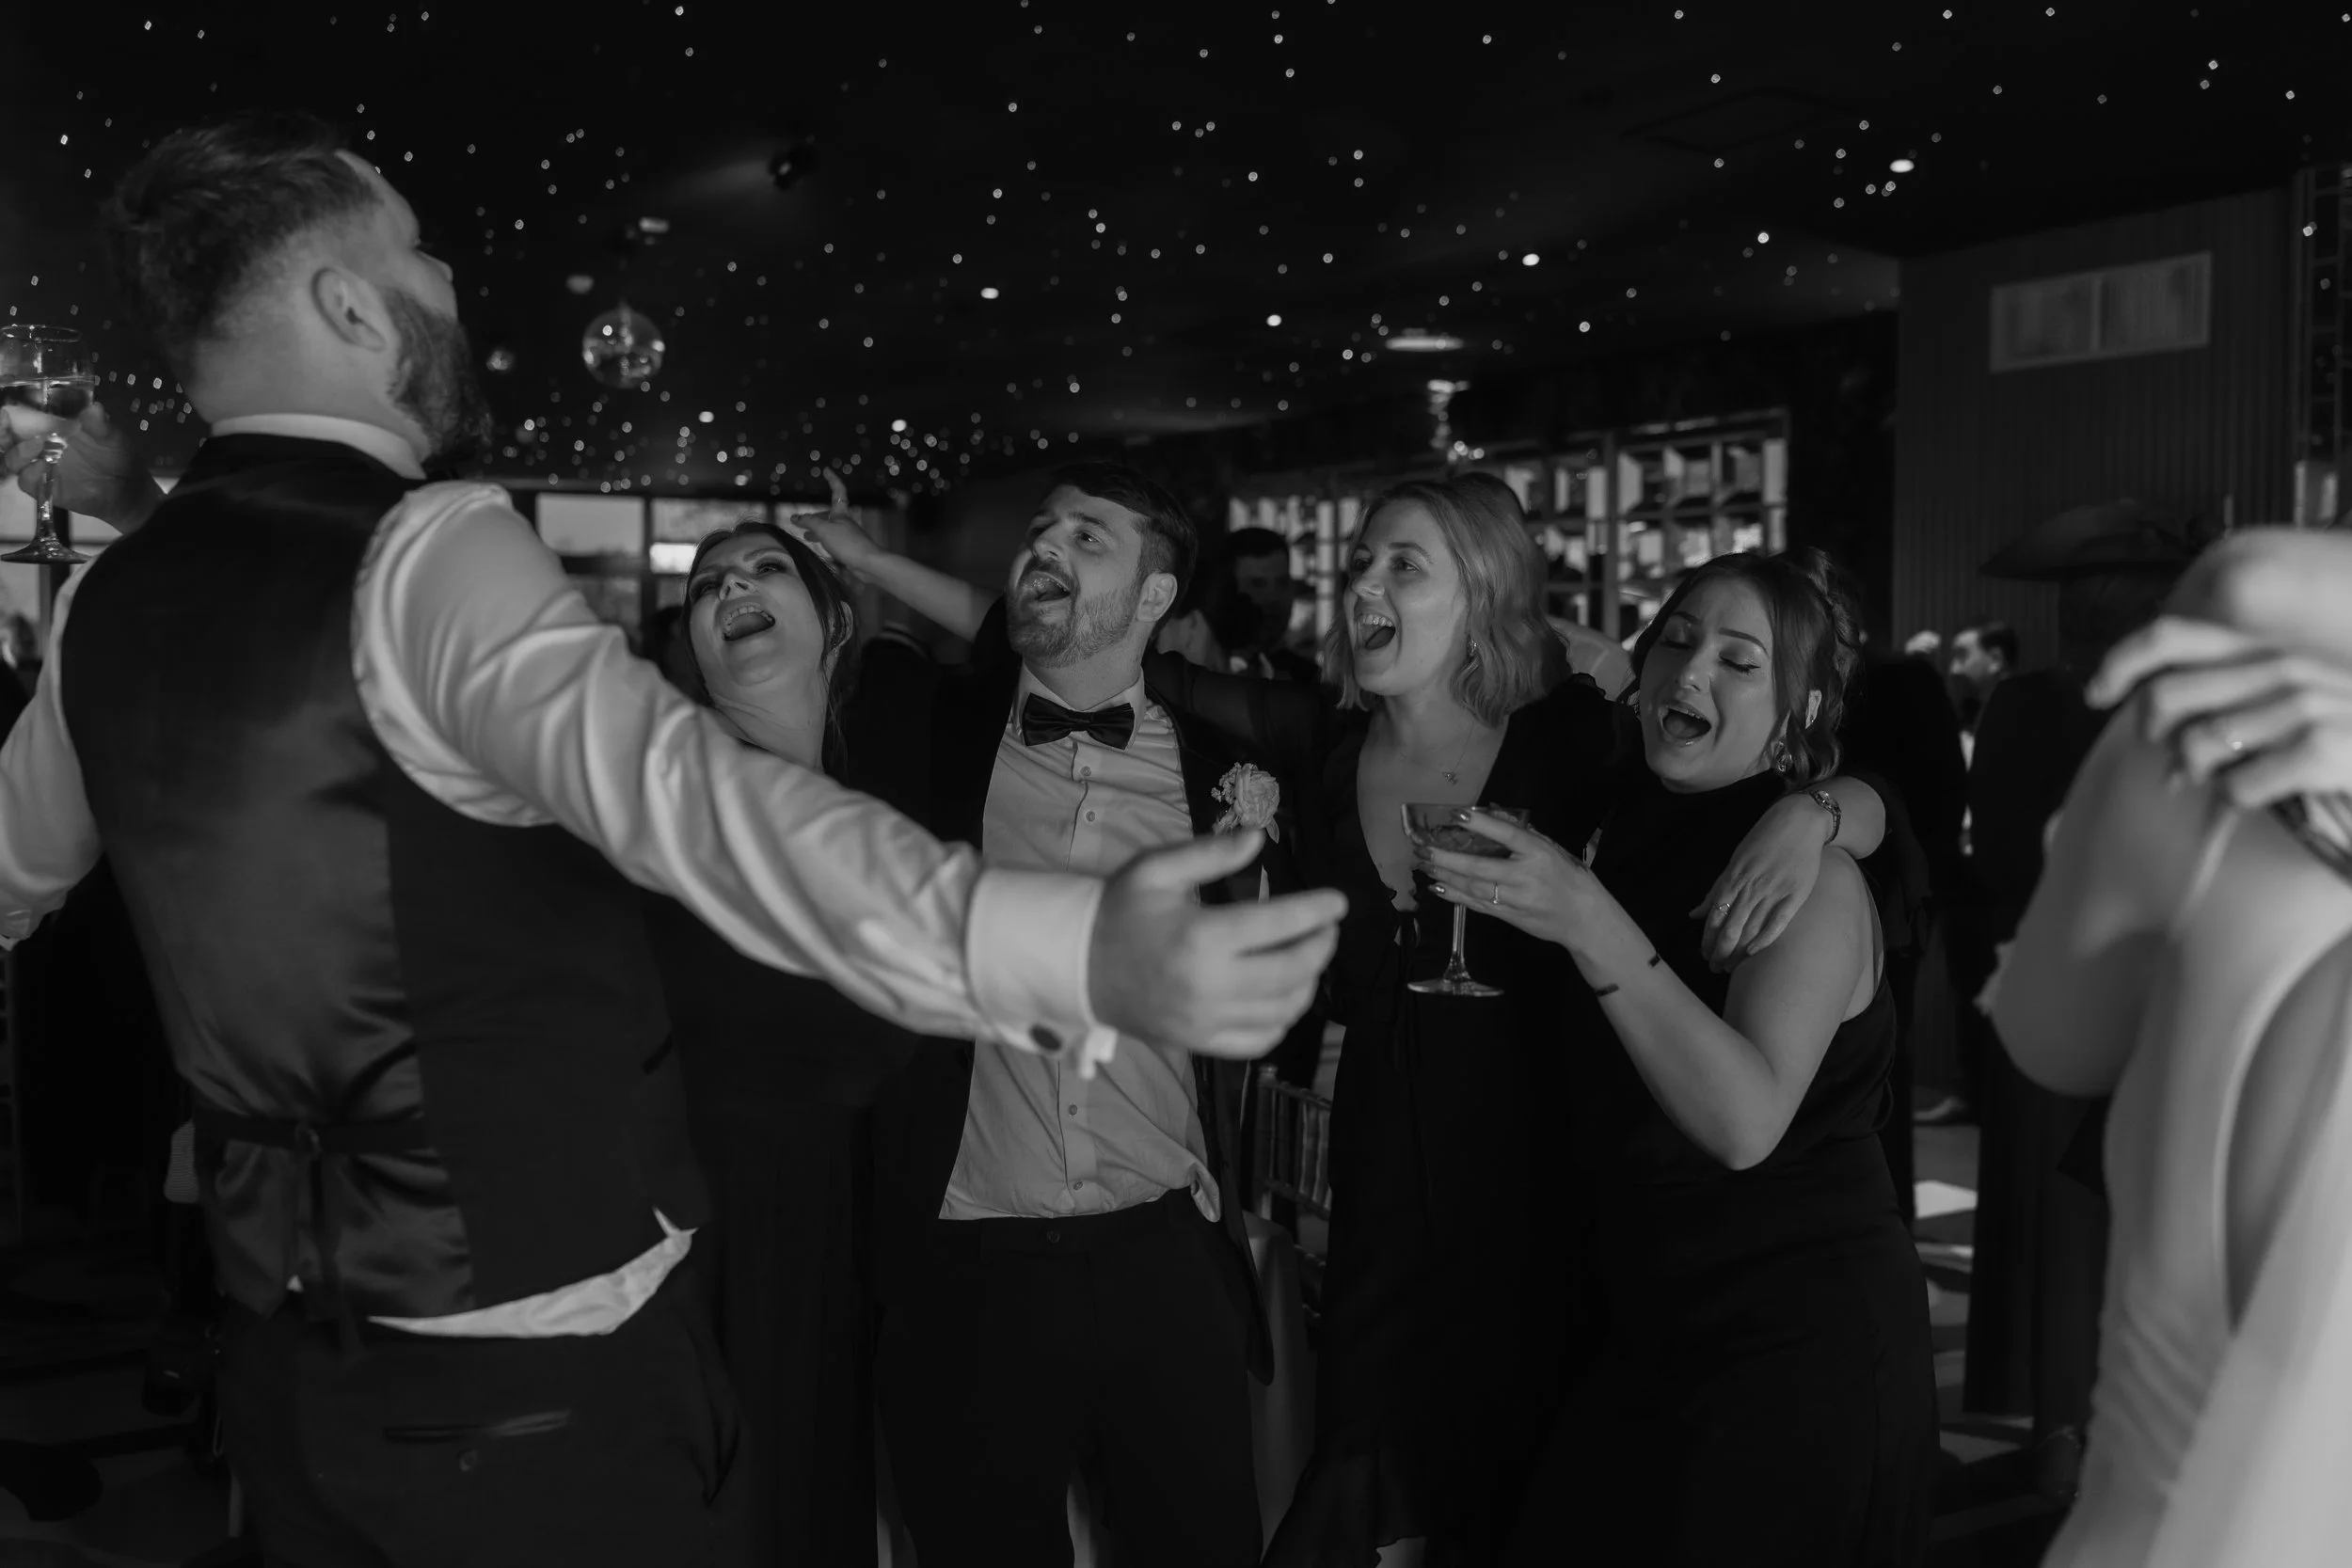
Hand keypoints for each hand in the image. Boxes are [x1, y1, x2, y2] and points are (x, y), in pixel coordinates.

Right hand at [3, 401, 163, 531]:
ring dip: (20, 453)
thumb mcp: (112, 437)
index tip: (6, 413)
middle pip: (7, 437)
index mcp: (51, 426)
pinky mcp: (45, 487)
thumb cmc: (117, 455)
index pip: (19, 416)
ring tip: (38, 447)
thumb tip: (95, 408)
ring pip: (13, 459)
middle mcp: (40, 444)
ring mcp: (40, 466)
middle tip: (7, 429)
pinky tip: (42, 468)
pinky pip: (26, 482)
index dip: (8, 415)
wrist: (127, 488)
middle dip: (3, 432)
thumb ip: (100, 425)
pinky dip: (30, 474)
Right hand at [800, 468, 883, 577]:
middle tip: (800, 520)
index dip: (832, 479)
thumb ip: (808, 522)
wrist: (868, 563)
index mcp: (841, 513)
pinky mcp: (848, 548)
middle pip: (829, 514)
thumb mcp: (823, 529)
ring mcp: (848, 535)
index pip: (838, 491)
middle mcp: (845, 522)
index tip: (826, 470)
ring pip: (829, 529)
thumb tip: (794, 517)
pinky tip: (818, 547)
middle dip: (814, 516)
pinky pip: (833, 541)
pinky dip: (823, 541)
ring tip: (805, 534)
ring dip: (816, 530)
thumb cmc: (848, 543)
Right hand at [1089, 830, 1346, 1057]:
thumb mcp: (1156, 869)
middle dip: (1321, 947)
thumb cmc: (1120, 911)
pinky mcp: (1201, 1043)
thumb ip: (1210, 853)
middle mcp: (1208, 986)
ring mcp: (1206, 1021)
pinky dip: (1283, 1019)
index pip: (1279, 925)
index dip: (1316, 911)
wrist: (1079, 967)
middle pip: (1291, 971)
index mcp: (1199, 937)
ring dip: (1308, 982)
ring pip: (1283, 1010)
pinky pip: (1260, 1040)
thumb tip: (1259, 839)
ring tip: (1309, 957)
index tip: (1339, 902)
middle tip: (1328, 928)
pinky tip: (1284, 994)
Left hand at [1418, 809, 1598, 949]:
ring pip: (1474, 888)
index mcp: (1540, 854)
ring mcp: (1516, 899)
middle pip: (1481, 867)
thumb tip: (1490, 812)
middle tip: (1423, 848)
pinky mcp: (1509, 916)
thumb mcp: (1553, 849)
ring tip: (1424, 864)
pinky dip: (1456, 896)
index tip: (1457, 814)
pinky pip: (1477, 905)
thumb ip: (1522, 833)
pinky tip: (1438, 887)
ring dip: (1446, 875)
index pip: (1508, 835)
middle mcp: (1525, 877)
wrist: (1584, 919)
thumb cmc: (1569, 877)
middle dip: (1448, 858)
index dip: (1482, 824)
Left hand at [1688, 791, 1836, 968]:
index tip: (1705, 956)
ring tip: (1730, 968)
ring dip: (1737, 951)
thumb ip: (1716, 890)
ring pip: (1750, 929)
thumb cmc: (1763, 841)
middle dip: (1719, 951)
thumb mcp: (1735, 862)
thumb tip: (1694, 914)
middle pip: (1729, 927)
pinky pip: (1777, 922)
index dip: (1708, 940)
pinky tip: (1753, 953)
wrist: (1798, 822)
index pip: (1714, 917)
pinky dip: (1764, 939)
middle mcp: (1749, 887)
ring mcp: (1772, 891)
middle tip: (1715, 968)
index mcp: (1732, 879)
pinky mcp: (1794, 894)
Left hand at [2088, 616, 2351, 806]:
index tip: (2096, 695)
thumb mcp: (2293, 690)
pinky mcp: (2322, 750)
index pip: (2172, 635)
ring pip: (2197, 746)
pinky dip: (2235, 801)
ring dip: (2195, 774)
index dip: (2119, 664)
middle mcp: (2282, 667)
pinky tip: (2254, 799)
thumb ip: (2232, 691)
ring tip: (2213, 782)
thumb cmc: (2348, 726)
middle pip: (2167, 696)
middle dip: (2152, 735)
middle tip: (2169, 757)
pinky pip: (2238, 785)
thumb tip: (2159, 727)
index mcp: (2270, 647)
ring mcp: (2304, 707)